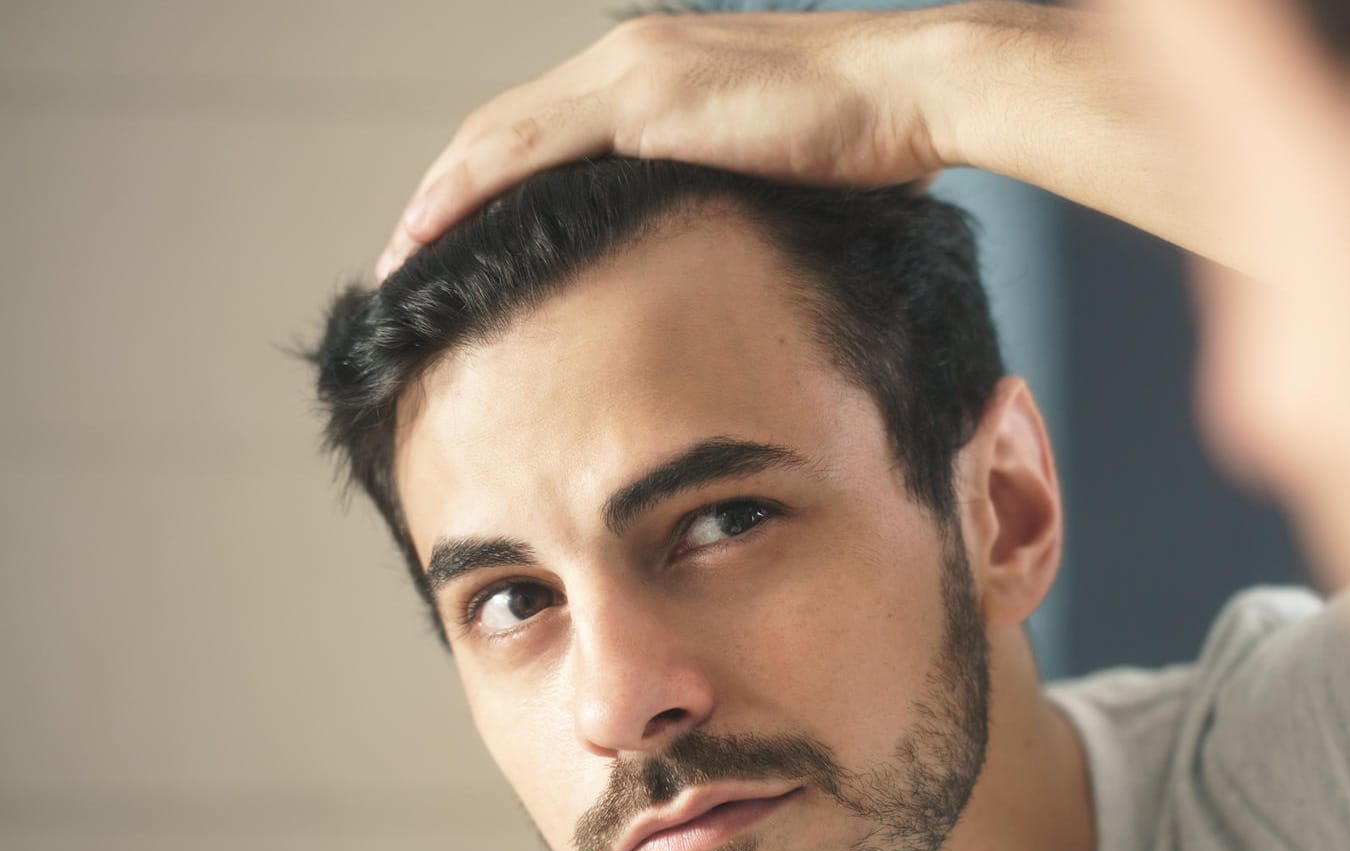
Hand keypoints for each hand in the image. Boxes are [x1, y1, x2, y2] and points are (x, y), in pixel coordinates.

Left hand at [376, 4, 956, 277]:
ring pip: (498, 137)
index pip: (546, 129)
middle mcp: (630, 56)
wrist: (915, 91)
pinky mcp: (644, 103)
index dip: (490, 184)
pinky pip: (527, 153)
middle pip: (504, 129)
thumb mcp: (782, 171)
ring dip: (437, 198)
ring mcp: (632, 73)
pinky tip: (432, 234)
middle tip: (403, 257)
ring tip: (399, 259)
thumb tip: (718, 250)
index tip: (457, 241)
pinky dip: (468, 193)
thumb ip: (730, 193)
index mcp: (658, 71)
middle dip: (444, 193)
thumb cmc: (874, 137)